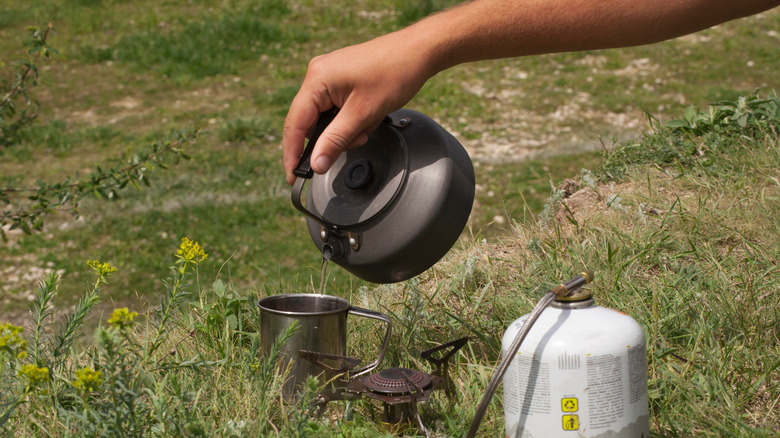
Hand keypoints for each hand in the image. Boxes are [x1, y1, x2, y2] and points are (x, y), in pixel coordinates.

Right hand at [282, 30, 436, 183]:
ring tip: (369, 122)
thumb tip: (316, 164)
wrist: (418, 52)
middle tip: (358, 140)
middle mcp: (318, 75)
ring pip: (327, 118)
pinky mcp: (342, 79)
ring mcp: (330, 76)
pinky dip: (353, 118)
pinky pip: (338, 108)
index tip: (294, 177)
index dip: (293, 154)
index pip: (295, 124)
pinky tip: (370, 114)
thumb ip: (335, 141)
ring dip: (347, 129)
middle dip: (334, 138)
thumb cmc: (394, 74)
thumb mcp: (363, 114)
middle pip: (311, 123)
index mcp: (317, 80)